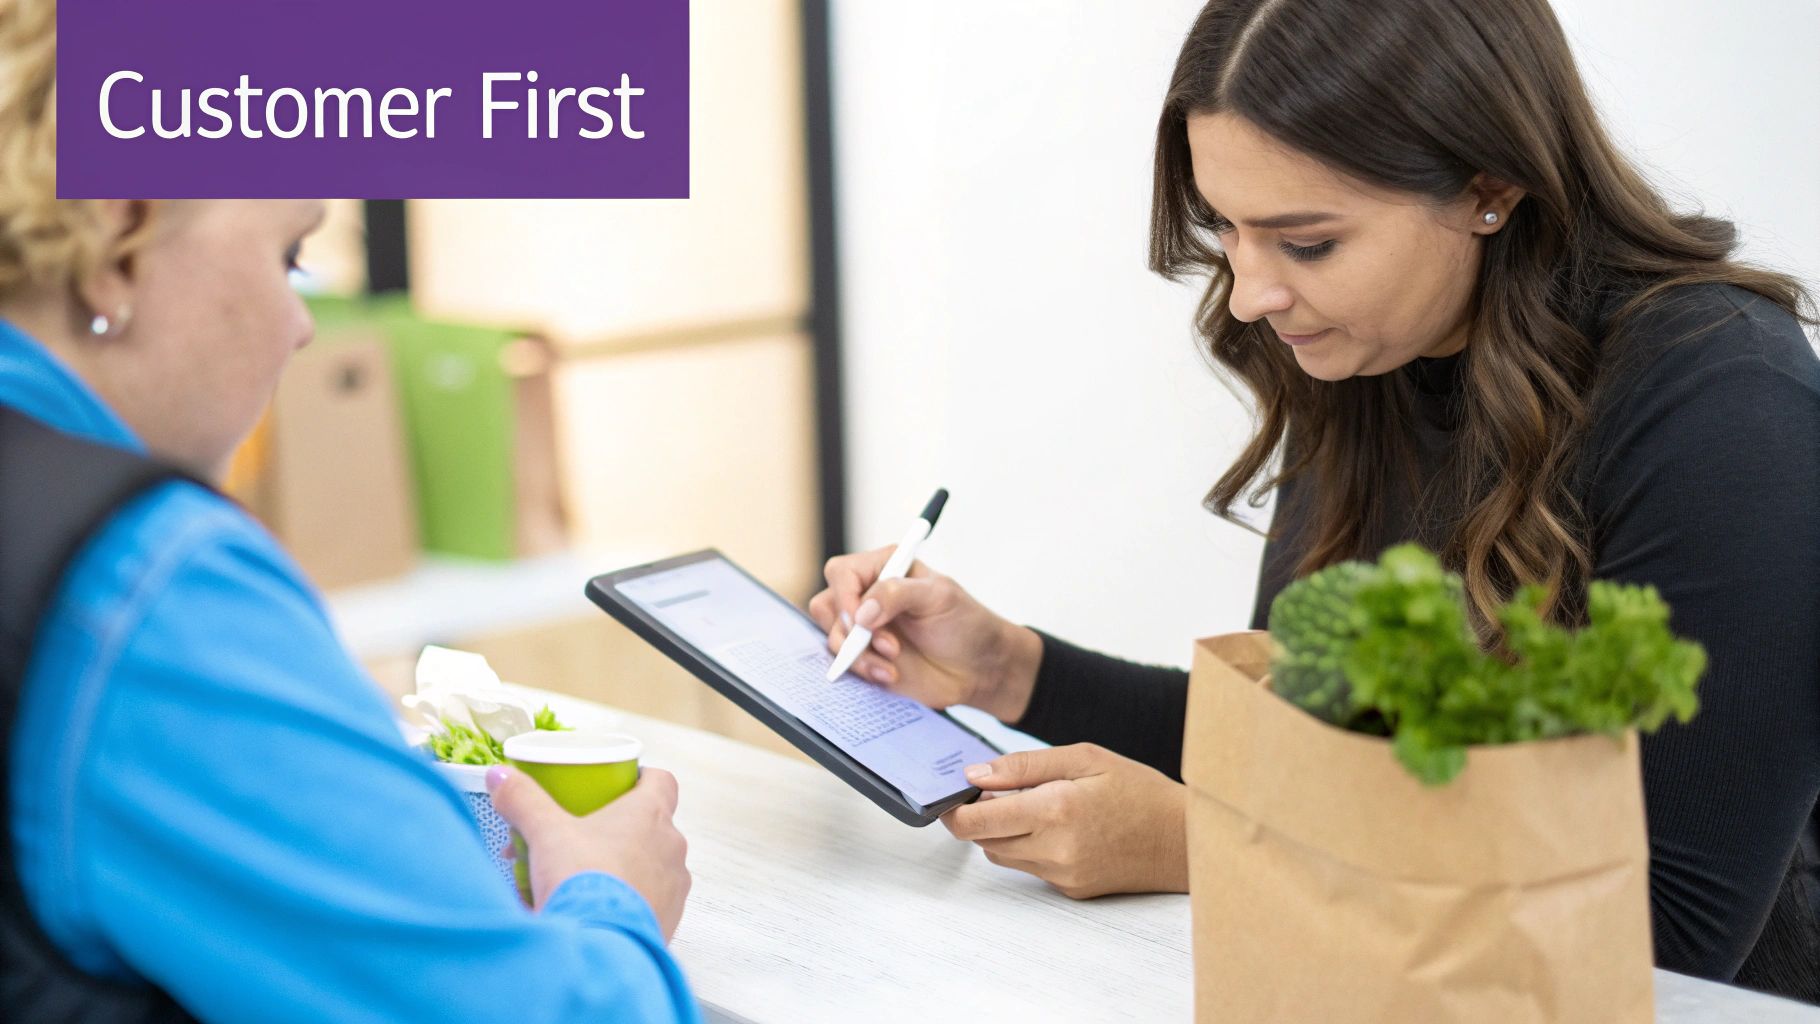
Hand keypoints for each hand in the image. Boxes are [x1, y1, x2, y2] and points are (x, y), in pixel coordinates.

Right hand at [487, 765, 691, 941]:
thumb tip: (501, 775)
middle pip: (650, 825)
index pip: (661, 781)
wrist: (600, 947)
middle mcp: (672, 847)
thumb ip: (522, 800)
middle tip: (578, 839)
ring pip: (649, 866)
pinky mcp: (670, 919)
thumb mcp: (545, 833)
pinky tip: (594, 910)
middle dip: (614, 830)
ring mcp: (675, 886)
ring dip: (620, 867)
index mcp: (650, 815)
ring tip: (579, 880)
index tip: (616, 785)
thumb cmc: (583, 881)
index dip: (641, 779)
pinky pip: (649, 902)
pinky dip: (626, 901)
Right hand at [806, 546, 1043, 722]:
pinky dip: (863, 670)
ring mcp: (864, 628)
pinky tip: (890, 675)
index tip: (861, 621)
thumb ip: (898, 594)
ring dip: (858, 655)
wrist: (979, 668)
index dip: (844, 596)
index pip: (842, 573)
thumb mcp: (939, 597)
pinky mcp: (865, 657)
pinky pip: (844, 663)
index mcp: (885, 567)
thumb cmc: (965, 624)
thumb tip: (862, 611)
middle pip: (826, 604)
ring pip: (832, 637)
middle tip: (888, 645)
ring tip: (893, 664)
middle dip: (850, 630)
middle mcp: (869, 595)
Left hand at [940, 744, 1186, 899]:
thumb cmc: (1138, 791)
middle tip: (998, 792)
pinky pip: (1031, 868)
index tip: (953, 795)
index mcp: (1054, 810)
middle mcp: (1053, 850)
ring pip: (1003, 856)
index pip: (975, 823)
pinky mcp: (1071, 890)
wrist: (1184, 840)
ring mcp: (1062, 875)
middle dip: (979, 817)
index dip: (954, 810)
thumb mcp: (1084, 758)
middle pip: (982, 842)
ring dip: (1003, 832)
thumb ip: (1023, 767)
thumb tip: (975, 775)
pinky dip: (1031, 847)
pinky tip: (1060, 827)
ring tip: (1036, 806)